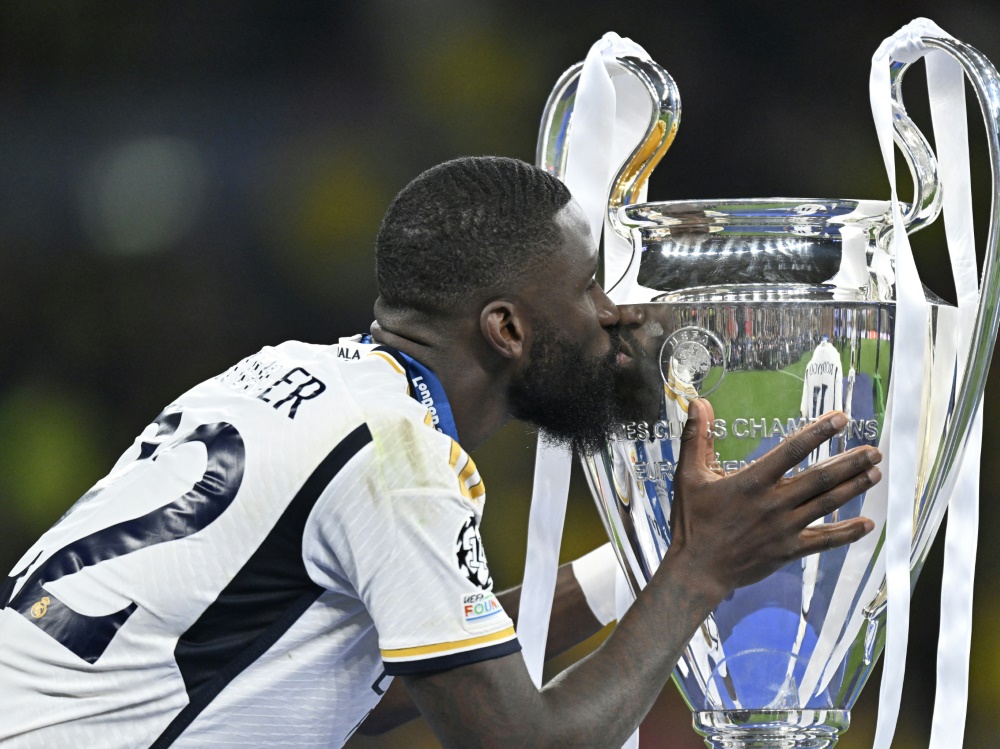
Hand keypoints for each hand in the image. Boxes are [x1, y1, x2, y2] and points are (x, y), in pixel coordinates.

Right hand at [666, 399, 878, 598]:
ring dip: (854, 488)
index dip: (818, 433)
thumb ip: (697, 438)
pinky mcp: (789, 550)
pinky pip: (824, 541)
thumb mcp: (688, 475)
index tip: (841, 419)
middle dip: (850, 462)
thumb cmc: (692, 521)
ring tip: (875, 473)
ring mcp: (785, 528)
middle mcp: (774, 503)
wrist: (697, 569)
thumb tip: (698, 403)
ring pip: (827, 504)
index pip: (792, 450)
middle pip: (820, 478)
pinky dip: (847, 533)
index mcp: (752, 482)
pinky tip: (867, 525)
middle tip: (874, 450)